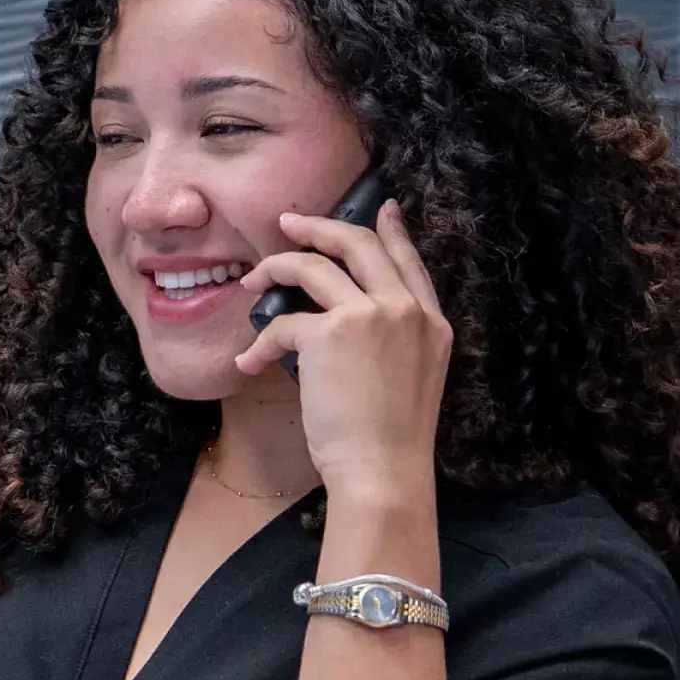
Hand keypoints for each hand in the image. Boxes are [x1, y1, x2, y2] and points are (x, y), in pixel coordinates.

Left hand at [236, 201, 451, 498]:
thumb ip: (398, 337)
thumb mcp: (415, 376)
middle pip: (358, 244)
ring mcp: (369, 316)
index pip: (409, 261)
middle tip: (289, 222)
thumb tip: (353, 317)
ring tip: (252, 279)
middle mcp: (404, 309)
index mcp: (430, 321)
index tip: (383, 207)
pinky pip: (282, 323)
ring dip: (275, 267)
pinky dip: (259, 342)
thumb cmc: (393, 438)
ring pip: (313, 266)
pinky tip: (248, 362)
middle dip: (319, 226)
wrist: (384, 471)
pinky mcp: (329, 334)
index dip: (393, 231)